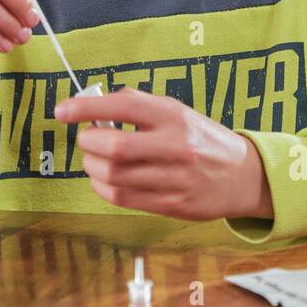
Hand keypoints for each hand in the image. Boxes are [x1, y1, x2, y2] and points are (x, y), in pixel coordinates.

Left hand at [54, 88, 273, 222]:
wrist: (244, 176)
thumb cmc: (202, 139)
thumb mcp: (177, 112)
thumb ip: (138, 105)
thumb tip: (93, 103)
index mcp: (173, 116)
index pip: (123, 106)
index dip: (86, 107)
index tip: (62, 111)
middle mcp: (174, 146)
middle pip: (114, 146)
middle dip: (88, 142)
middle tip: (86, 138)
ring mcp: (173, 178)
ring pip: (113, 175)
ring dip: (92, 166)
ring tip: (95, 159)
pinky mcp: (171, 204)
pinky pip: (122, 197)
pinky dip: (102, 187)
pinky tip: (104, 179)